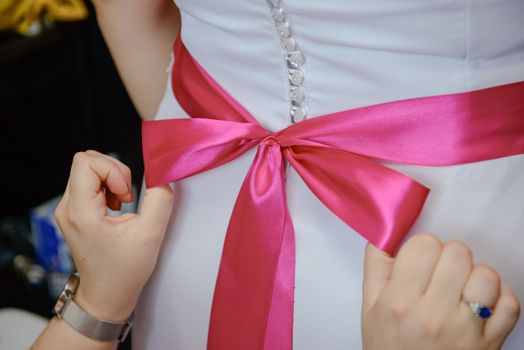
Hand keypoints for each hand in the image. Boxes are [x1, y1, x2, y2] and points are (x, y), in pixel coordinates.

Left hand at [54, 150, 173, 320]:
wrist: (106, 295)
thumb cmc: (124, 272)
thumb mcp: (151, 235)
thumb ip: (160, 200)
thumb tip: (161, 176)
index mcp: (81, 212)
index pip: (85, 162)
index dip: (113, 170)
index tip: (126, 195)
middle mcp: (67, 208)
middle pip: (87, 162)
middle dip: (115, 173)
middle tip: (127, 198)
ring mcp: (68, 209)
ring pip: (88, 170)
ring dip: (112, 180)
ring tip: (123, 203)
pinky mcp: (74, 211)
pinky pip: (89, 182)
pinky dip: (107, 187)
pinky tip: (116, 207)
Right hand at [362, 233, 519, 349]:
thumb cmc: (390, 349)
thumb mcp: (370, 308)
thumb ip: (376, 267)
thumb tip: (383, 236)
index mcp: (400, 302)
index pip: (424, 245)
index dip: (422, 247)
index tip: (419, 259)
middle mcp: (434, 315)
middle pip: (458, 253)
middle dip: (447, 257)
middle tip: (438, 273)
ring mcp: (467, 330)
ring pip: (486, 274)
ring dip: (474, 276)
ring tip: (460, 288)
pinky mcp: (491, 343)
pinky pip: (510, 302)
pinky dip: (499, 298)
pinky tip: (479, 303)